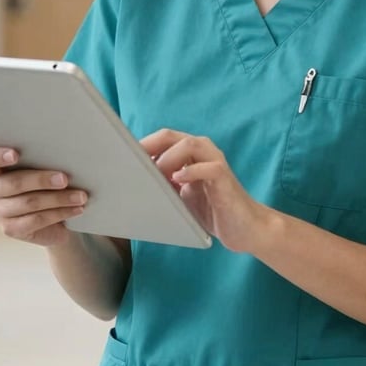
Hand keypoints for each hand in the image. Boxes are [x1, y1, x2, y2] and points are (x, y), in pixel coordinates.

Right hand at [0, 147, 87, 247]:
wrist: (54, 218)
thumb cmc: (48, 183)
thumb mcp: (44, 168)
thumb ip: (44, 160)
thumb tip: (65, 154)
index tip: (15, 154)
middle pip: (13, 183)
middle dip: (42, 179)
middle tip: (65, 178)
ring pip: (29, 202)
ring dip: (59, 199)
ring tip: (81, 196)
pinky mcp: (10, 229)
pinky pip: (37, 220)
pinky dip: (60, 213)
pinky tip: (76, 209)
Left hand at [139, 129, 268, 252]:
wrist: (244, 228)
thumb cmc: (211, 211)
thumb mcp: (180, 196)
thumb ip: (163, 183)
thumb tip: (134, 180)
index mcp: (190, 153)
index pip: (162, 138)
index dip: (141, 145)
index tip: (121, 157)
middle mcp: (203, 152)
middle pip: (171, 136)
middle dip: (149, 146)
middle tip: (131, 161)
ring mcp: (216, 162)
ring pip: (190, 144)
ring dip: (168, 158)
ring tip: (156, 174)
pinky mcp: (225, 179)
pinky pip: (209, 168)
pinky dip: (191, 172)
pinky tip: (178, 181)